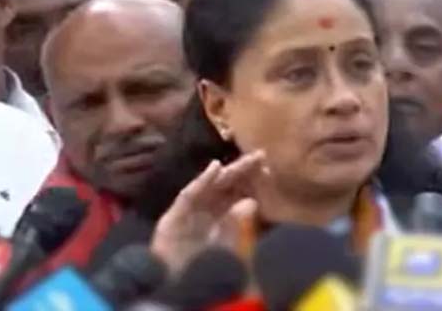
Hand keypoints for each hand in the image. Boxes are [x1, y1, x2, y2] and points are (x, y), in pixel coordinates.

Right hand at [150, 151, 266, 275]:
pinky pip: (189, 194)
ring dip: (227, 171)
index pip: (237, 191)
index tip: (268, 169)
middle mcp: (204, 208)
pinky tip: (215, 167)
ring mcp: (188, 211)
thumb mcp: (226, 242)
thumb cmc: (201, 266)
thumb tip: (252, 201)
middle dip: (243, 169)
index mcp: (218, 214)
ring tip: (246, 159)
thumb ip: (238, 222)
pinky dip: (202, 181)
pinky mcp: (173, 217)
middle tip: (261, 155)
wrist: (175, 286)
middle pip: (226, 184)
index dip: (251, 180)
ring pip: (210, 185)